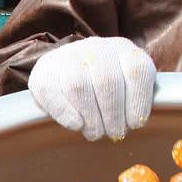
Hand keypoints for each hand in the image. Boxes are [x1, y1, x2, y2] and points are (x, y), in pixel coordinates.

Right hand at [28, 38, 155, 142]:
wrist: (64, 73)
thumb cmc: (103, 89)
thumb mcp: (127, 87)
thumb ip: (137, 98)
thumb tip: (137, 121)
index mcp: (122, 50)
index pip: (136, 70)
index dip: (137, 101)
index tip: (134, 124)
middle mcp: (96, 48)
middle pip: (107, 81)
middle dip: (113, 115)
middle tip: (114, 133)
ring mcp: (67, 57)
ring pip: (78, 86)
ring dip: (91, 118)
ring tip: (95, 133)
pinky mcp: (43, 71)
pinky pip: (53, 92)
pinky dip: (66, 114)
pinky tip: (76, 125)